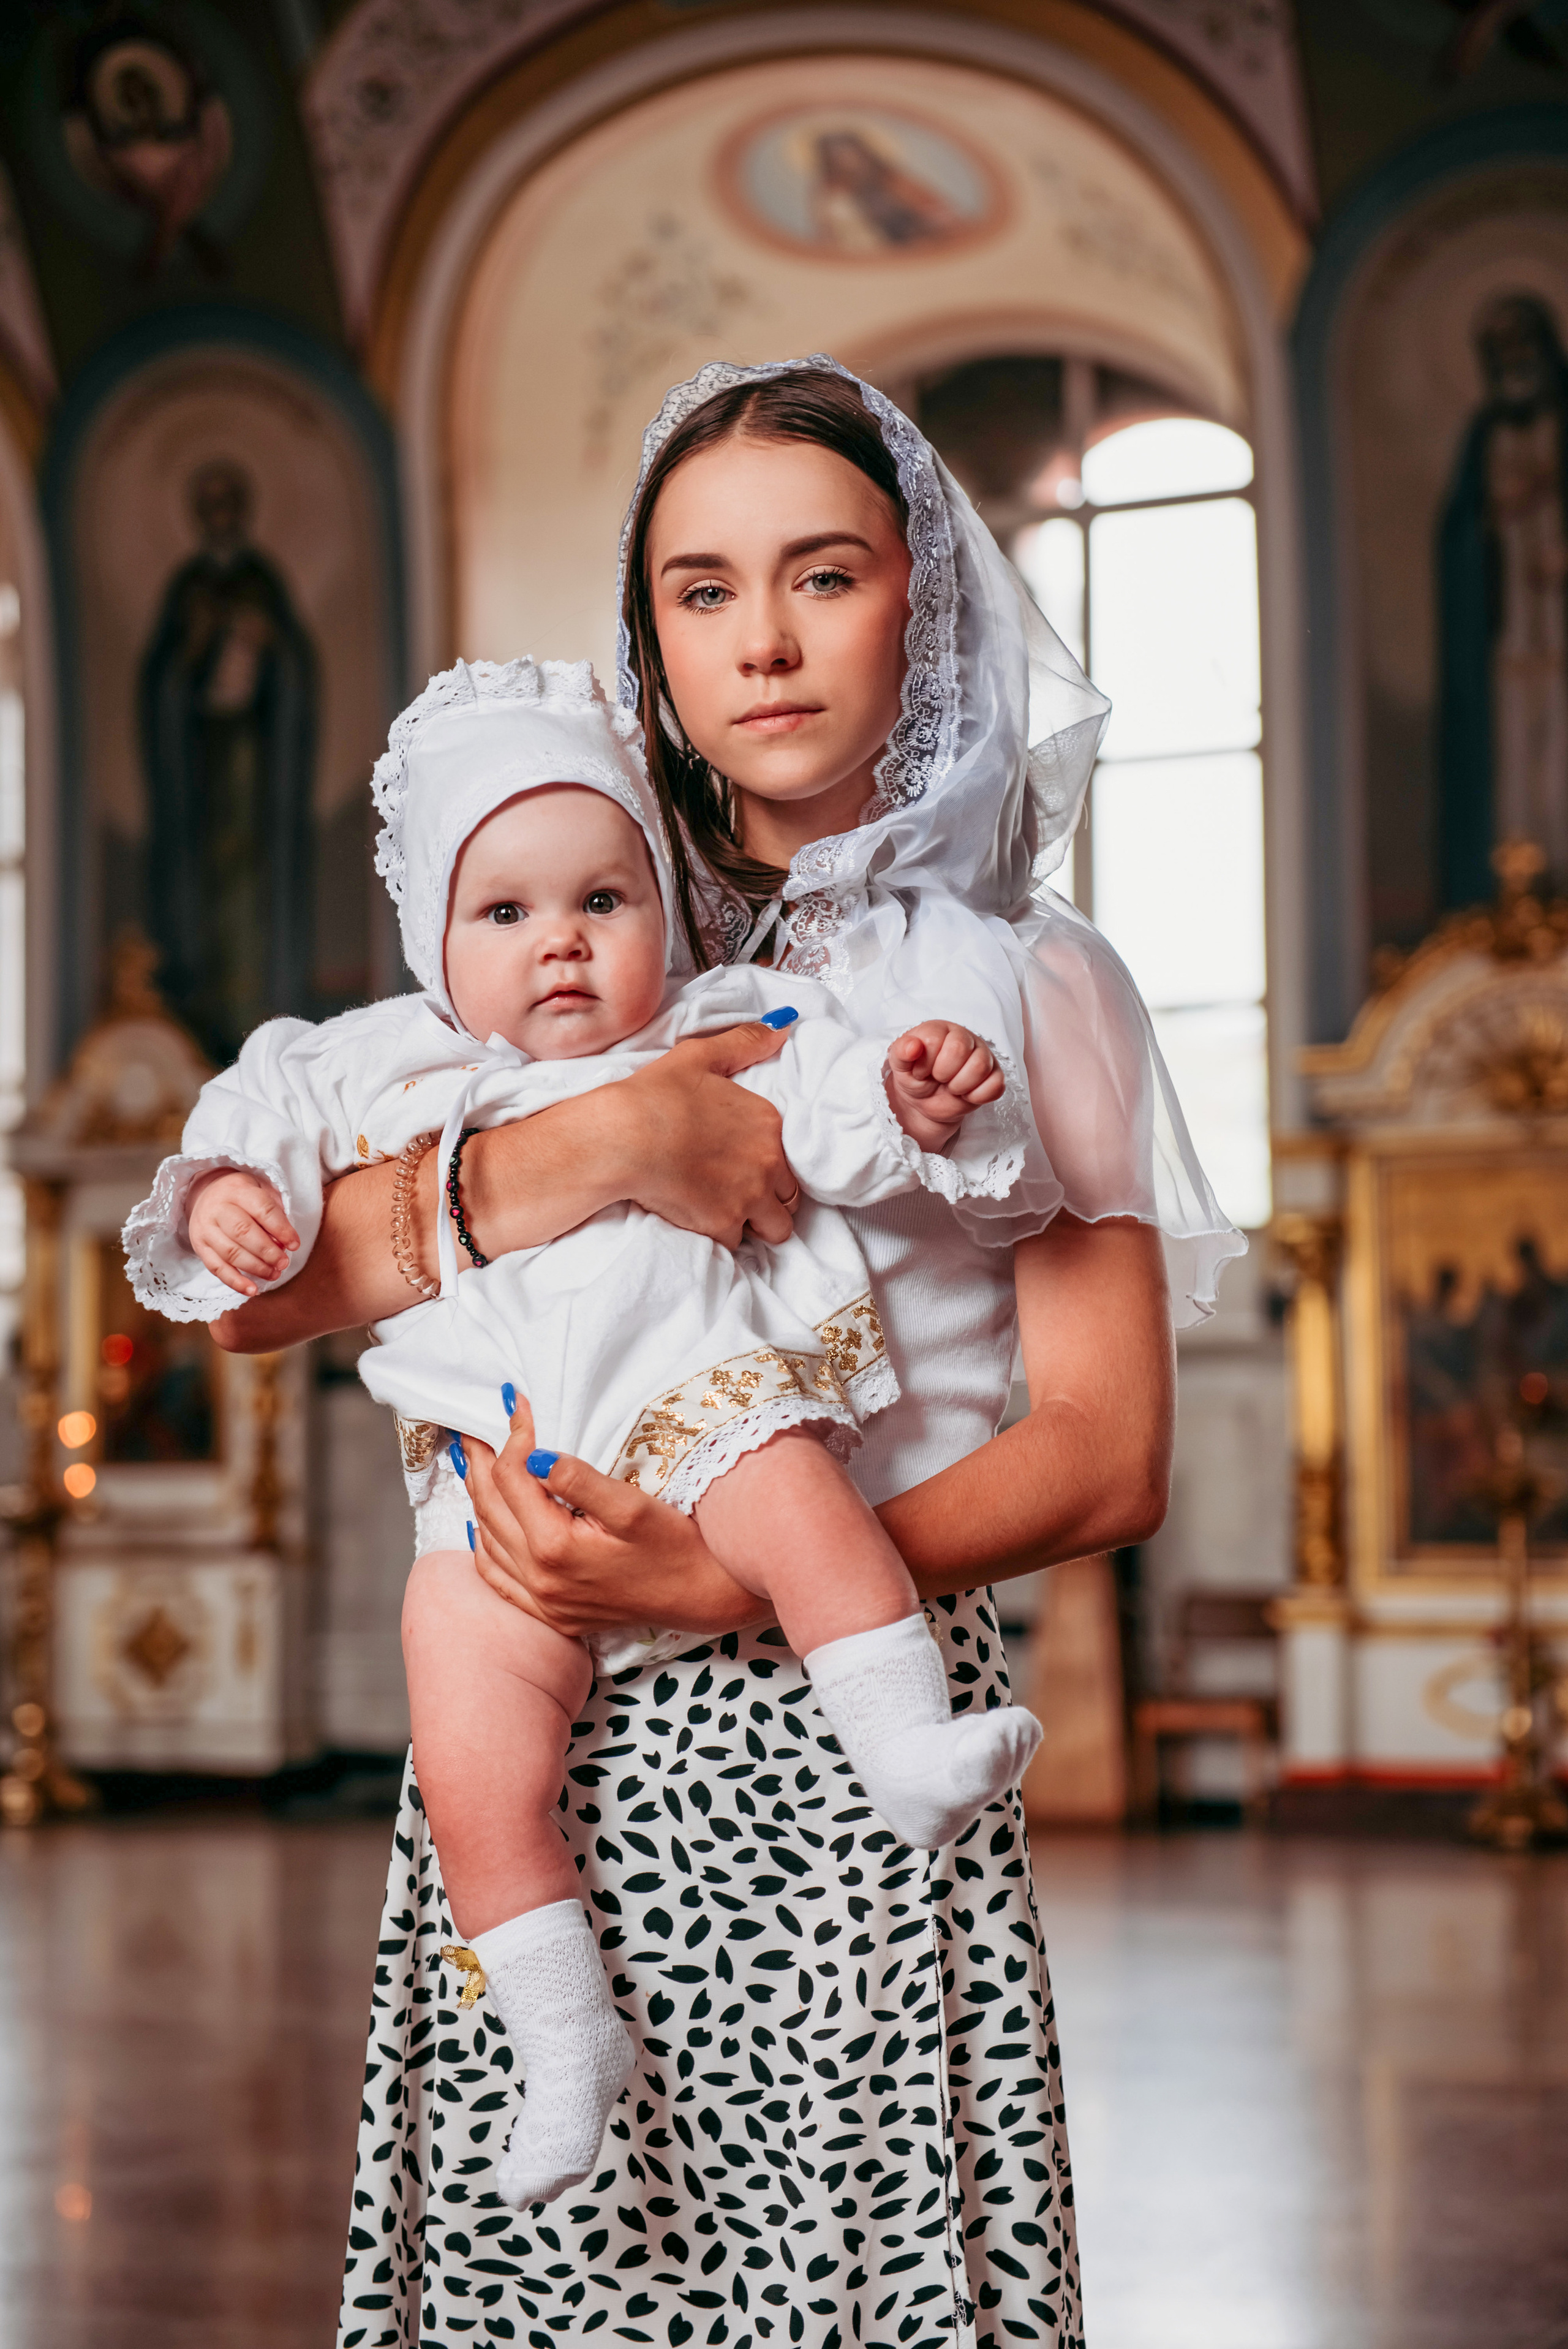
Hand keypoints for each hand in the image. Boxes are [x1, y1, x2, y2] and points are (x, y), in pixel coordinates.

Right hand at [186, 1169, 299, 1295]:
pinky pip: (216, 1268)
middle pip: (243, 1232)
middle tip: (284, 1263)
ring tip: (274, 1274)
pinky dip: (235, 1282)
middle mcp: (217, 1208)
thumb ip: (275, 1213)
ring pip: (230, 1253)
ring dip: (255, 1268)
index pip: (262, 1209)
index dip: (281, 1229)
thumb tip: (284, 1243)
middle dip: (267, 1251)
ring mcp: (205, 1228)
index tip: (295, 1244)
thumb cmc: (243, 1197)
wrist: (207, 1194)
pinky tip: (252, 1290)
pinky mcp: (199, 1246)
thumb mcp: (262, 1191)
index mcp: (238, 1190)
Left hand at [461, 1392, 767, 1640]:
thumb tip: (534, 1455)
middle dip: (480, 1462)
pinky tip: (483, 1524)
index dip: (513, 1437)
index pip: (513, 1478)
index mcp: (555, 1547)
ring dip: (478, 1498)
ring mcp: (541, 1601)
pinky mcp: (550, 1613)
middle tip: (472, 1429)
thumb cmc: (676, 1547)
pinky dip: (484, 1544)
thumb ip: (579, 1479)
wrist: (702, 1598)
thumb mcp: (633, 1506)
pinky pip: (497, 1577)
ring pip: (487, 1540)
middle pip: (490, 1507)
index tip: (519, 1406)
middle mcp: (539, 1578)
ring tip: (474, 1463)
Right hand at [614, 1021, 798, 1246]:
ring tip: (728, 1211)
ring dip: (756, 1222)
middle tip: (740, 1192)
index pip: (792, 1156)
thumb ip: (746, 1042)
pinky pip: (737, 1242)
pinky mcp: (723, 1225)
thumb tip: (783, 1027)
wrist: (622, 1138)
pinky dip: (722, 1236)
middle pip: (791, 1197)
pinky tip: (702, 1221)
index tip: (749, 1164)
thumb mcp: (700, 1056)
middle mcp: (768, 1162)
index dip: (771, 1164)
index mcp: (768, 1123)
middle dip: (771, 1198)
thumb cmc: (655, 1096)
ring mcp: (748, 1197)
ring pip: (775, 1227)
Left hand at [885, 1021, 1003, 1151]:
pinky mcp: (995, 1076)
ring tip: (951, 1087)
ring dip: (959, 1086)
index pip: (935, 1040)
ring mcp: (983, 1056)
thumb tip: (913, 1046)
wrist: (926, 1103)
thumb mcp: (900, 1066)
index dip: (925, 1063)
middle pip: (960, 1049)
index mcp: (940, 1029)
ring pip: (980, 1067)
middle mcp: (965, 1037)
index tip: (920, 1071)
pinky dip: (977, 1096)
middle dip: (943, 1073)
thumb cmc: (915, 1078)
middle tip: (938, 1079)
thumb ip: (901, 1052)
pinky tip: (966, 1095)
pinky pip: (995, 1085)